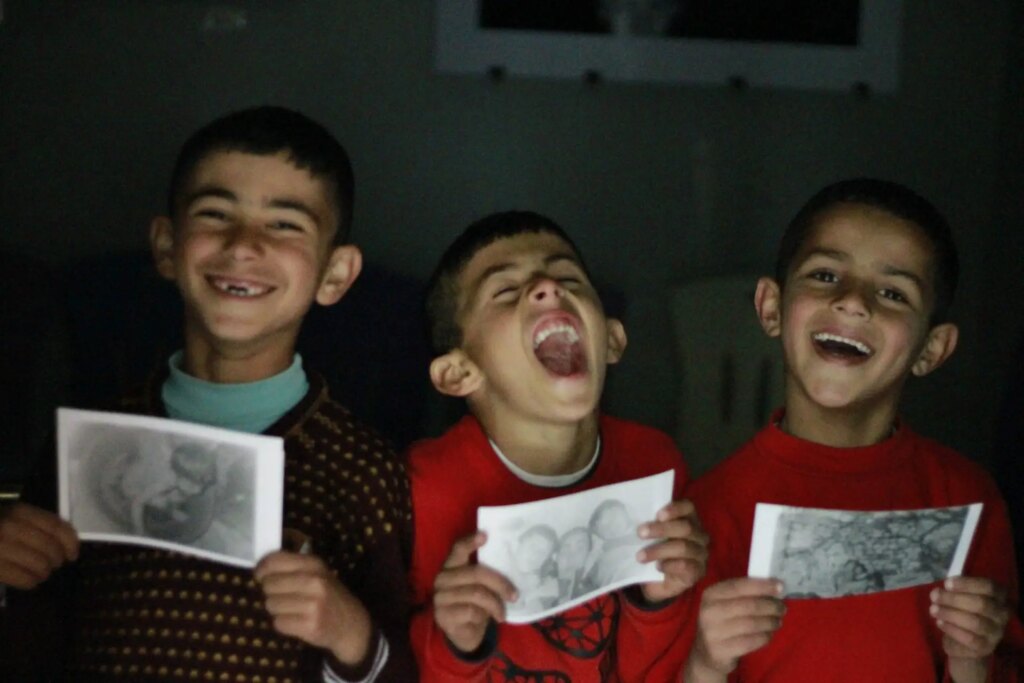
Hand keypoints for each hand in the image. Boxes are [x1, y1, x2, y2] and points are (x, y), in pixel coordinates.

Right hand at [0, 503, 78, 588]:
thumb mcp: (12, 517)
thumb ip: (36, 524)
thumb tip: (67, 543)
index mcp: (19, 511)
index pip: (56, 526)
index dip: (70, 542)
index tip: (73, 554)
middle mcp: (10, 527)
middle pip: (50, 548)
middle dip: (56, 561)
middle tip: (54, 565)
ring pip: (39, 565)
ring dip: (45, 573)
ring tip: (41, 574)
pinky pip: (23, 579)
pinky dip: (31, 582)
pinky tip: (30, 581)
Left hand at [255, 551, 371, 665]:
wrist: (350, 623)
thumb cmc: (328, 595)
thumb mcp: (317, 573)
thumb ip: (292, 567)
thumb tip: (260, 568)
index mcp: (313, 564)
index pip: (274, 560)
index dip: (262, 569)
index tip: (261, 576)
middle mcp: (314, 581)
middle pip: (269, 584)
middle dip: (270, 592)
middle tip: (282, 596)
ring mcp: (313, 604)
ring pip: (271, 604)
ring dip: (276, 609)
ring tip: (291, 609)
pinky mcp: (310, 625)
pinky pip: (278, 623)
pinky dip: (283, 624)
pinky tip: (296, 621)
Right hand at [433, 531, 516, 653]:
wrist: (464, 633)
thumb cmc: (475, 605)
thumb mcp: (481, 588)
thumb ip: (487, 576)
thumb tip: (512, 567)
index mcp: (452, 566)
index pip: (458, 549)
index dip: (470, 542)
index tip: (485, 535)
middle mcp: (443, 578)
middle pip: (476, 573)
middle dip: (500, 584)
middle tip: (514, 596)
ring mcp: (441, 596)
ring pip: (476, 593)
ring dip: (494, 605)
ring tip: (502, 614)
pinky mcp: (443, 614)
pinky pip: (470, 611)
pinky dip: (483, 616)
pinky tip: (487, 620)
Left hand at [637, 499, 708, 601]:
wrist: (656, 581)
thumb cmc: (654, 551)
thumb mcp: (651, 536)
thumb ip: (650, 524)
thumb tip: (635, 515)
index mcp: (689, 520)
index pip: (688, 507)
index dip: (675, 509)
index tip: (658, 514)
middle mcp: (699, 535)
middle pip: (686, 527)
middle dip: (661, 529)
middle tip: (640, 533)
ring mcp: (701, 554)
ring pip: (683, 547)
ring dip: (659, 550)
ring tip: (640, 556)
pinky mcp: (698, 571)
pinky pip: (685, 565)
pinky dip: (669, 565)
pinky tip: (657, 566)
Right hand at [685, 578, 784, 681]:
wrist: (706, 652)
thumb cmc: (722, 622)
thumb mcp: (725, 603)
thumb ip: (743, 594)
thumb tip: (774, 588)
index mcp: (711, 594)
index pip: (739, 586)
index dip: (762, 586)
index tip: (780, 587)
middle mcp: (709, 611)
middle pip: (749, 606)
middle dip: (770, 606)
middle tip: (782, 608)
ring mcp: (713, 632)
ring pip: (752, 624)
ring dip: (770, 622)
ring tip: (778, 621)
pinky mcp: (721, 650)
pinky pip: (751, 642)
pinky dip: (765, 637)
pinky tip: (769, 634)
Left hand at [931, 576, 1009, 682]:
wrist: (965, 643)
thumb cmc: (963, 612)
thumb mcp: (962, 597)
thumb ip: (955, 591)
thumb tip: (941, 591)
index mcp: (999, 596)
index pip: (988, 587)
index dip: (967, 584)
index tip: (946, 584)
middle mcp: (1002, 614)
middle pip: (981, 604)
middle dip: (954, 599)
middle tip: (934, 596)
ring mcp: (996, 632)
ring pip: (975, 622)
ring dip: (950, 614)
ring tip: (933, 609)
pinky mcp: (986, 647)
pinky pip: (969, 638)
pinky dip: (952, 629)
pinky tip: (939, 622)